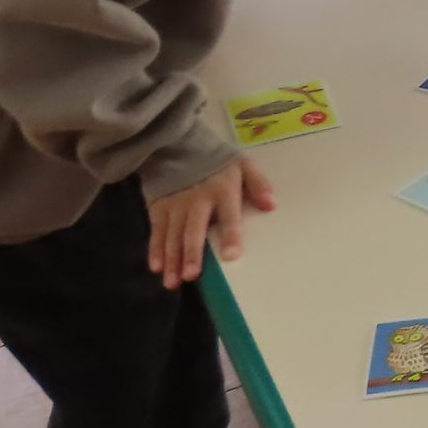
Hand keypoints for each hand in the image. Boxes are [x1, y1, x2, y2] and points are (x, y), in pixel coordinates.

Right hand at [147, 156, 276, 289]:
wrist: (179, 145)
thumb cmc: (217, 161)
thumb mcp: (243, 165)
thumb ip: (258, 184)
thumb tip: (272, 205)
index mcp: (223, 190)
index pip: (229, 216)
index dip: (231, 235)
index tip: (232, 255)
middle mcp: (197, 200)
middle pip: (194, 230)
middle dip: (192, 253)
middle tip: (191, 276)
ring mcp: (175, 204)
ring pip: (173, 236)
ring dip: (173, 259)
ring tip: (173, 282)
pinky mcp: (158, 207)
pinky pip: (156, 231)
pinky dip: (155, 249)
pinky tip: (157, 267)